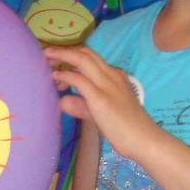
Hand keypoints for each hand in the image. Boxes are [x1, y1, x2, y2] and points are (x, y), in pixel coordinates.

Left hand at [43, 45, 157, 158]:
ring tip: (46, 59)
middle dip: (64, 51)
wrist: (143, 139)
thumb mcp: (99, 113)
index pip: (91, 58)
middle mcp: (111, 75)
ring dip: (62, 56)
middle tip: (46, 55)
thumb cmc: (124, 129)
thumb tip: (62, 102)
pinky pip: (79, 80)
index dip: (72, 57)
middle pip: (85, 53)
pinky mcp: (100, 97)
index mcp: (114, 76)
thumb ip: (81, 105)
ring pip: (82, 59)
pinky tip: (55, 78)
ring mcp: (107, 84)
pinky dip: (65, 76)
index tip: (56, 65)